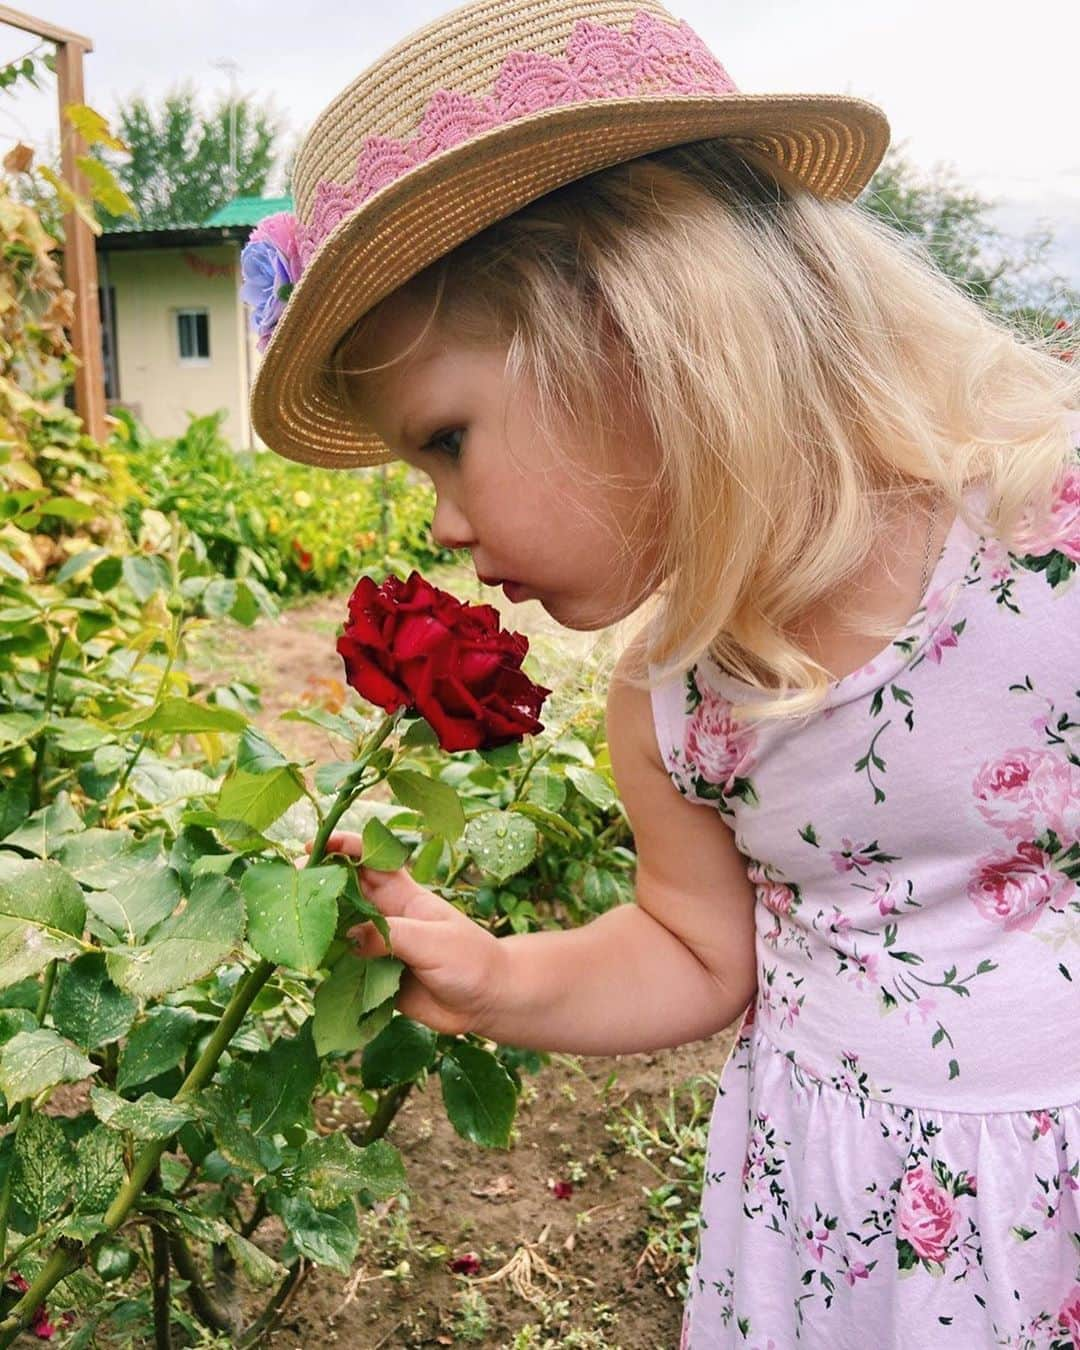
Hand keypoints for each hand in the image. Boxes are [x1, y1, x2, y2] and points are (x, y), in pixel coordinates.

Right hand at [305, 831, 504, 1037]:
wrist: (489, 1001)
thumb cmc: (470, 960)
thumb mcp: (431, 941)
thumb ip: (388, 936)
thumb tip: (345, 936)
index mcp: (405, 896)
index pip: (371, 861)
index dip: (345, 847)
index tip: (316, 842)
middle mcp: (388, 917)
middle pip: (348, 893)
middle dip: (321, 884)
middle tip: (290, 884)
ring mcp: (381, 947)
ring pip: (342, 931)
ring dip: (320, 927)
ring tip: (290, 925)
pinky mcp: (377, 977)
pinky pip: (346, 969)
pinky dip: (328, 967)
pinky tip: (307, 966)